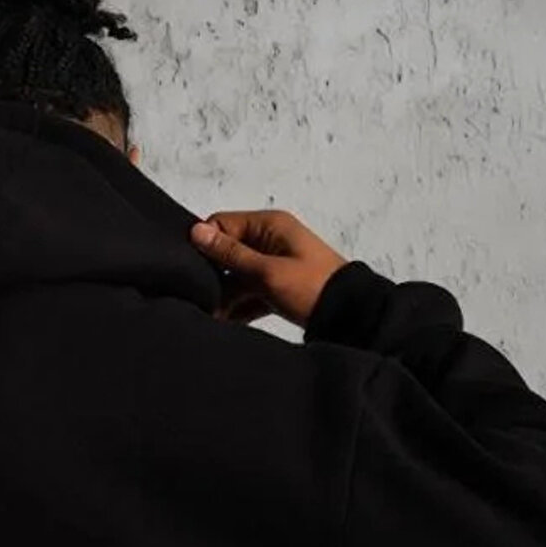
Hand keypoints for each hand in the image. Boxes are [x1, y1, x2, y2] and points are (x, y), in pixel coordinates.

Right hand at [189, 208, 347, 328]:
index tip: (194, 269)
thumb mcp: (266, 271)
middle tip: (201, 298)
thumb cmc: (311, 287)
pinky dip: (240, 307)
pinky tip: (226, 322)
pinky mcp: (278, 287)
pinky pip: (250, 293)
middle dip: (214, 276)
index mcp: (269, 225)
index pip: (222, 224)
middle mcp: (270, 240)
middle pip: (228, 252)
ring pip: (237, 276)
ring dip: (225, 296)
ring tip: (212, 316)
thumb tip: (196, 232)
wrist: (350, 315)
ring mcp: (274, 264)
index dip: (206, 245)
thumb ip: (230, 254)